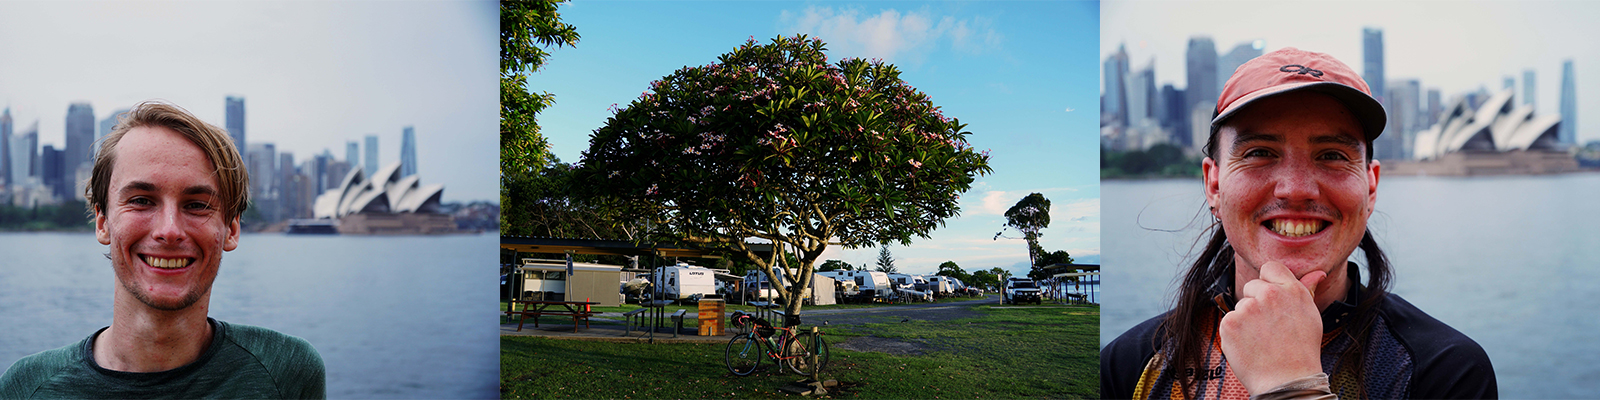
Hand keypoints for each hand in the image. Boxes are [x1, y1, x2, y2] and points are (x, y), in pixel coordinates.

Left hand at [1218, 261, 1325, 394]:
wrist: (1287, 381)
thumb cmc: (1301, 351)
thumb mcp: (1310, 316)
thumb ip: (1307, 290)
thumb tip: (1318, 273)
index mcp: (1291, 290)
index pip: (1270, 267)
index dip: (1269, 282)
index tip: (1272, 299)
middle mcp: (1269, 294)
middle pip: (1251, 286)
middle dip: (1256, 302)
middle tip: (1270, 327)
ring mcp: (1247, 308)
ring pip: (1241, 305)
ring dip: (1246, 319)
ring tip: (1262, 339)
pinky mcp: (1230, 322)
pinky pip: (1229, 320)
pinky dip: (1235, 332)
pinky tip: (1250, 345)